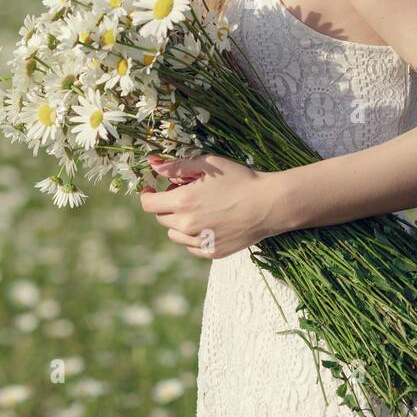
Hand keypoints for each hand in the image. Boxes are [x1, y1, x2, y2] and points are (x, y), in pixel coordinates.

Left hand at [139, 153, 278, 258]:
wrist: (268, 204)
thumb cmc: (239, 179)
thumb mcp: (207, 164)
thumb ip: (177, 166)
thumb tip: (153, 164)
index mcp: (182, 202)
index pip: (149, 204)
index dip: (148, 194)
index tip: (154, 189)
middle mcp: (186, 225)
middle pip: (161, 218)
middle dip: (168, 205)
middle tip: (187, 193)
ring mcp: (199, 241)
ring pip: (174, 235)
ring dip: (178, 222)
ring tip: (200, 209)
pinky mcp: (212, 252)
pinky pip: (191, 246)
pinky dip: (193, 236)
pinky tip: (210, 222)